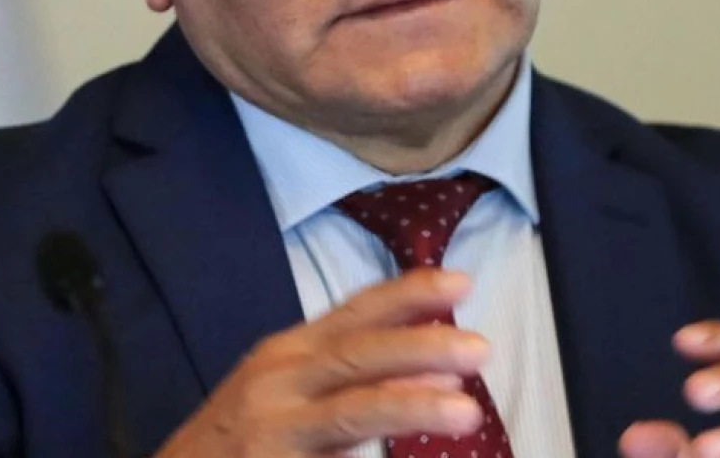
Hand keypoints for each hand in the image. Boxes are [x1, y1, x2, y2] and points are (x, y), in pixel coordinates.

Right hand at [155, 268, 488, 457]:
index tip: (460, 280)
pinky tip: (411, 457)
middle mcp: (277, 380)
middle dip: (419, 346)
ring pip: (351, 411)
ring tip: (465, 409)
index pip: (354, 313)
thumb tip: (437, 376)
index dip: (406, 295)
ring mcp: (273, 428)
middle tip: (479, 347)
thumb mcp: (288, 393)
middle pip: (356, 354)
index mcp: (286, 353)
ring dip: (411, 406)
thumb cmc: (239, 437)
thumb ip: (353, 382)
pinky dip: (371, 455)